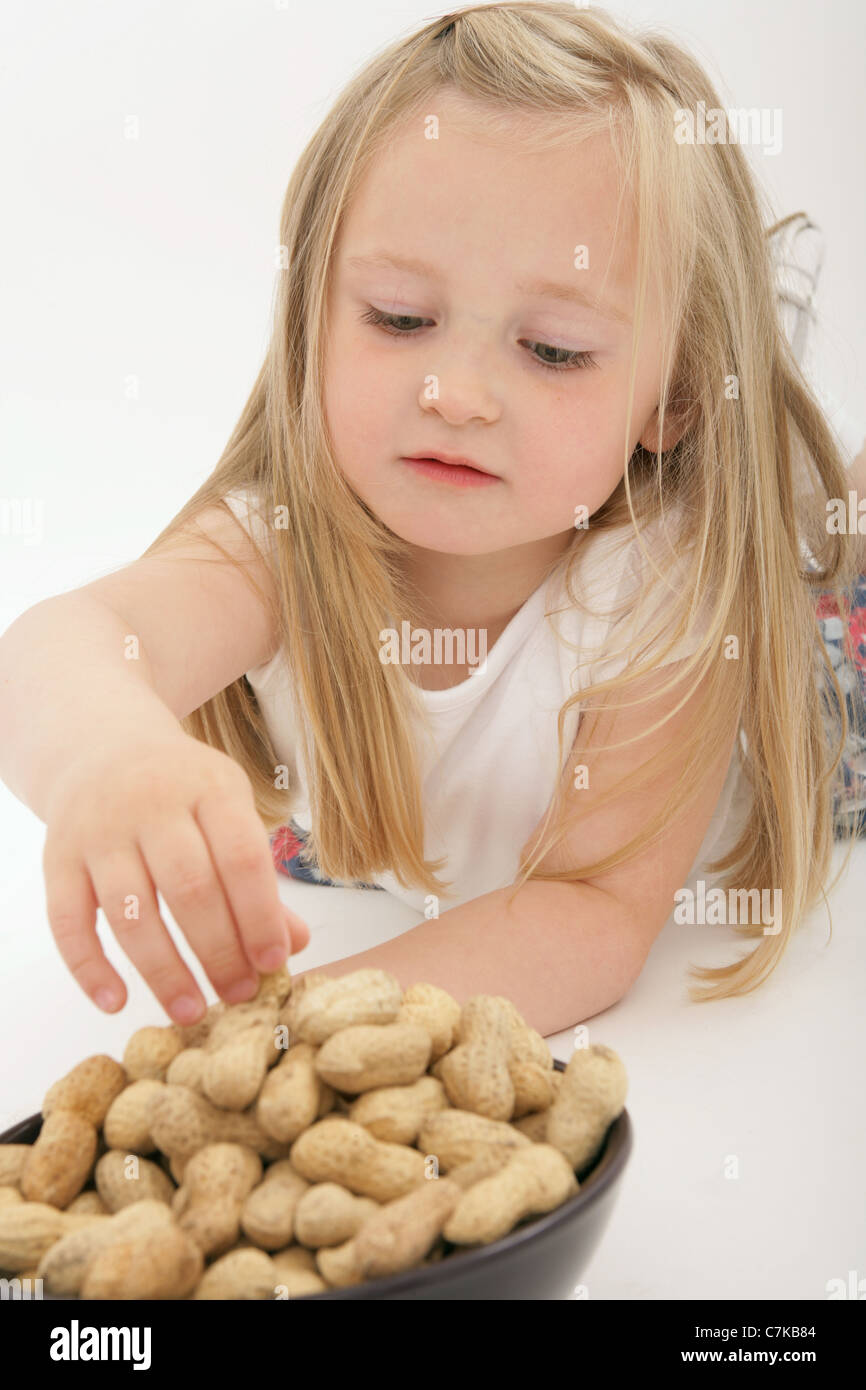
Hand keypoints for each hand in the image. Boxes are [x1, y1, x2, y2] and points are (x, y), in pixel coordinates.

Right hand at [41, 729, 309, 1024]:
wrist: (102, 747)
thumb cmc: (182, 794)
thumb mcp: (228, 812)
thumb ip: (257, 878)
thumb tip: (295, 944)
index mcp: (208, 788)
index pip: (241, 857)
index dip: (260, 916)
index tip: (273, 963)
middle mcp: (151, 803)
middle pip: (189, 888)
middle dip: (219, 951)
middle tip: (238, 995)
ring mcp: (100, 830)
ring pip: (131, 911)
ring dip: (163, 970)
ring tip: (190, 1011)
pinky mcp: (58, 857)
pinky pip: (68, 921)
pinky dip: (90, 968)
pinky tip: (117, 1002)